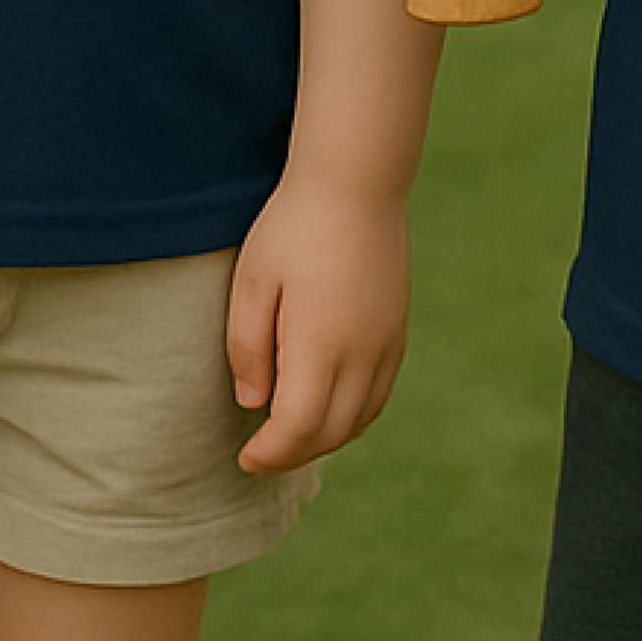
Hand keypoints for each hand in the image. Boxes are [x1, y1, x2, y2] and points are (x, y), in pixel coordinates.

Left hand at [226, 171, 411, 473]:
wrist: (356, 182)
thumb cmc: (294, 226)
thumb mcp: (252, 280)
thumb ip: (247, 347)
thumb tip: (253, 403)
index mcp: (321, 342)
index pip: (298, 426)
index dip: (271, 453)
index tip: (244, 458)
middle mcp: (362, 352)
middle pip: (331, 432)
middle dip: (293, 454)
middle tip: (260, 456)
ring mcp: (387, 343)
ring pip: (360, 419)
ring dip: (324, 439)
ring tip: (289, 437)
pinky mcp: (398, 332)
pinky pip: (378, 395)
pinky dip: (352, 417)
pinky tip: (327, 410)